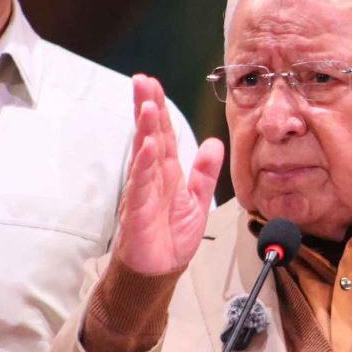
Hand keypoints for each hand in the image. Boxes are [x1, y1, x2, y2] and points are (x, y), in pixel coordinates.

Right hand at [114, 75, 223, 273]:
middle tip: (142, 81)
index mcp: (167, 172)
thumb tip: (213, 144)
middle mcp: (152, 177)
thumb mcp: (198, 200)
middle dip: (146, 108)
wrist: (160, 270)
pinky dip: (143, 166)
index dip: (159, 109)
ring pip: (144, 156)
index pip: (163, 134)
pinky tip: (146, 147)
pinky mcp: (138, 212)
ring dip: (145, 131)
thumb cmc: (172, 237)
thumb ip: (205, 172)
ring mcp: (143, 192)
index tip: (152, 84)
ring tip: (148, 106)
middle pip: (149, 136)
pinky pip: (141, 186)